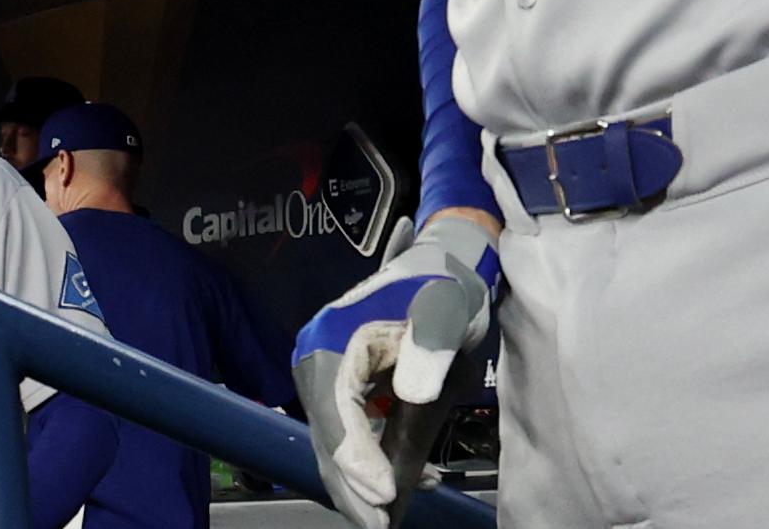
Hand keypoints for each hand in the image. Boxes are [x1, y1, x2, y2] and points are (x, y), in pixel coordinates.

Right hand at [291, 211, 497, 526]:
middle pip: (330, 436)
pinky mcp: (351, 391)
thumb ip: (429, 347)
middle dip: (354, 485)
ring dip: (367, 481)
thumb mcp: (444, 309)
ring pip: (340, 443)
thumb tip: (411, 395)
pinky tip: (416, 478)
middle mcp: (320, 363)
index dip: (356, 456)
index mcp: (331, 341)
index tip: (383, 492)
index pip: (337, 411)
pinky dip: (378, 462)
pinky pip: (355, 435)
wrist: (448, 265)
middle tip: (379, 526)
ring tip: (393, 517)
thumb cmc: (446, 284)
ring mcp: (332, 379)